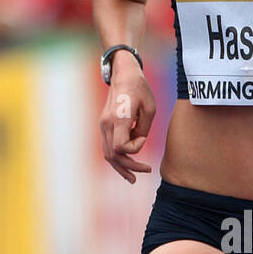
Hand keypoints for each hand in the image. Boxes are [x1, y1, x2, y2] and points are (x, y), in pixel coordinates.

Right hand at [98, 62, 155, 183]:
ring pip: (107, 154)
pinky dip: (116, 159)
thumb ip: (143, 131)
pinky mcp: (104, 125)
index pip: (121, 147)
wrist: (123, 74)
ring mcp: (103, 125)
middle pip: (113, 155)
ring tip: (132, 178)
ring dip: (120, 167)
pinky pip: (107, 147)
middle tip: (146, 170)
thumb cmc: (139, 89)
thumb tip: (137, 145)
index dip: (135, 149)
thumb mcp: (150, 109)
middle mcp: (107, 123)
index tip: (143, 138)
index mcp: (118, 118)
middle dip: (129, 167)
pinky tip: (125, 167)